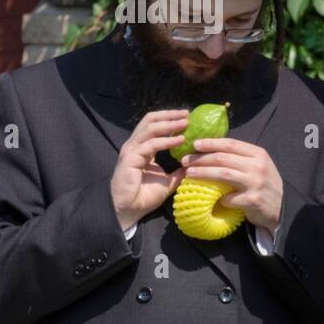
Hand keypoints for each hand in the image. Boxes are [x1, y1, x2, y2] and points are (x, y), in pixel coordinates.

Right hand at [111, 109, 189, 230]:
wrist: (129, 209)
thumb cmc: (145, 196)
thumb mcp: (168, 181)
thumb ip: (178, 172)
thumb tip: (193, 165)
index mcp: (143, 148)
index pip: (154, 125)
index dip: (169, 119)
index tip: (187, 117)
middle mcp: (135, 146)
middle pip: (150, 121)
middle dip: (169, 115)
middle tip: (186, 114)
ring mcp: (131, 150)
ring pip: (150, 129)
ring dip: (169, 124)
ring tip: (185, 123)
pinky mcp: (130, 158)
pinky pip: (151, 145)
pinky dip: (166, 141)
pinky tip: (180, 140)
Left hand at [181, 138, 282, 230]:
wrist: (282, 207)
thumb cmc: (265, 185)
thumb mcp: (259, 166)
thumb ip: (241, 158)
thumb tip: (212, 151)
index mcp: (258, 154)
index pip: (230, 144)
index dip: (211, 143)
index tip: (195, 144)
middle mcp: (258, 166)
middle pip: (223, 158)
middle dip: (200, 158)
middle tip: (185, 161)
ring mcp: (255, 183)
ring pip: (222, 174)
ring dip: (202, 173)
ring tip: (188, 173)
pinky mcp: (252, 200)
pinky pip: (229, 197)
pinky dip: (219, 198)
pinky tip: (211, 199)